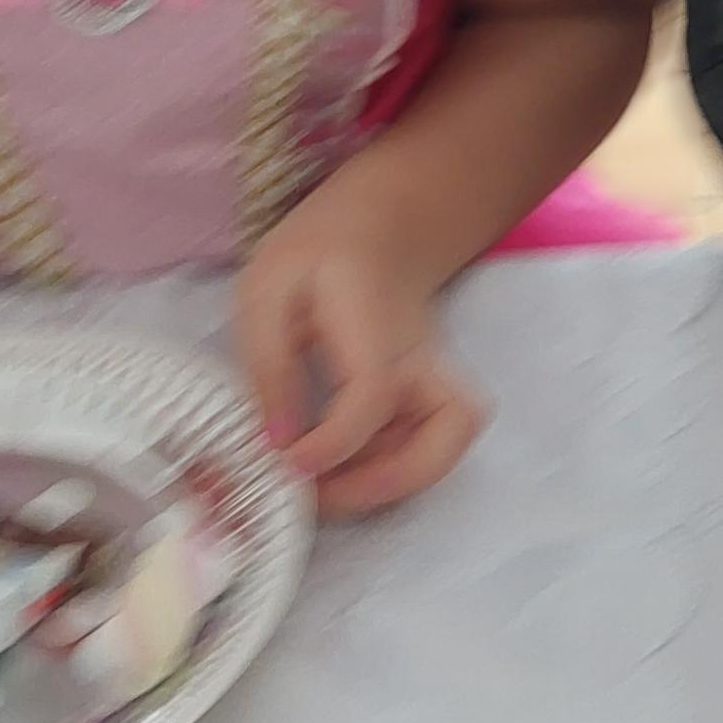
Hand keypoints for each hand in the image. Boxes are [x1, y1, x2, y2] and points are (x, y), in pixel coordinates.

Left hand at [237, 205, 483, 517]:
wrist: (374, 228)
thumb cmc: (315, 255)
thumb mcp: (267, 291)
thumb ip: (270, 364)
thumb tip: (278, 443)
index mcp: (374, 318)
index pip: (376, 389)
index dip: (336, 441)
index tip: (289, 464)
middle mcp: (419, 354)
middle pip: (455, 424)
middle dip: (400, 478)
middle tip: (329, 495)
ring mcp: (429, 376)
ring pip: (446, 443)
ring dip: (393, 483)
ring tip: (325, 490)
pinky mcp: (424, 394)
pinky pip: (424, 445)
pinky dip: (386, 472)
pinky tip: (335, 470)